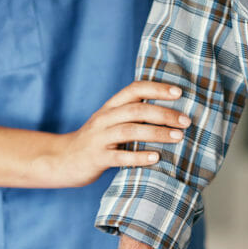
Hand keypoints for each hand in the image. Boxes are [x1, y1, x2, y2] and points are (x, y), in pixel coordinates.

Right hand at [35, 81, 188, 187]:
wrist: (61, 159)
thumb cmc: (94, 141)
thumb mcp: (109, 122)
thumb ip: (131, 114)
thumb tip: (169, 112)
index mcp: (110, 107)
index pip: (135, 89)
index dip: (157, 89)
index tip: (179, 93)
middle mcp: (104, 119)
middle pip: (137, 110)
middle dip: (164, 114)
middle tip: (186, 121)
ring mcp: (99, 138)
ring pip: (130, 130)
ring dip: (157, 133)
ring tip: (178, 137)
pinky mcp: (97, 158)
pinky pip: (120, 157)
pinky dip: (139, 157)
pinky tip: (156, 158)